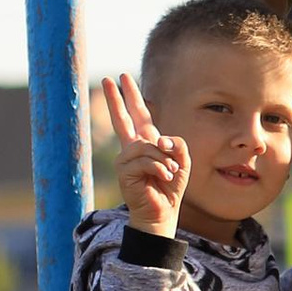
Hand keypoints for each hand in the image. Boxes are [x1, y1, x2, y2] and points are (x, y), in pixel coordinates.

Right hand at [99, 73, 188, 235]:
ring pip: (147, 146)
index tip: (121, 78)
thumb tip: (158, 140)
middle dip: (117, 98)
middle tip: (110, 78)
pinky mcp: (123, 171)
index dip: (131, 97)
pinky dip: (160, 169)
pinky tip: (163, 179)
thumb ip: (175, 144)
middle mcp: (132, 148)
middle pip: (123, 119)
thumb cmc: (170, 187)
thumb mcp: (181, 161)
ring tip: (169, 174)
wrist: (162, 213)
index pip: (138, 115)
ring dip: (164, 160)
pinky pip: (147, 160)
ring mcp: (125, 159)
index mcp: (146, 143)